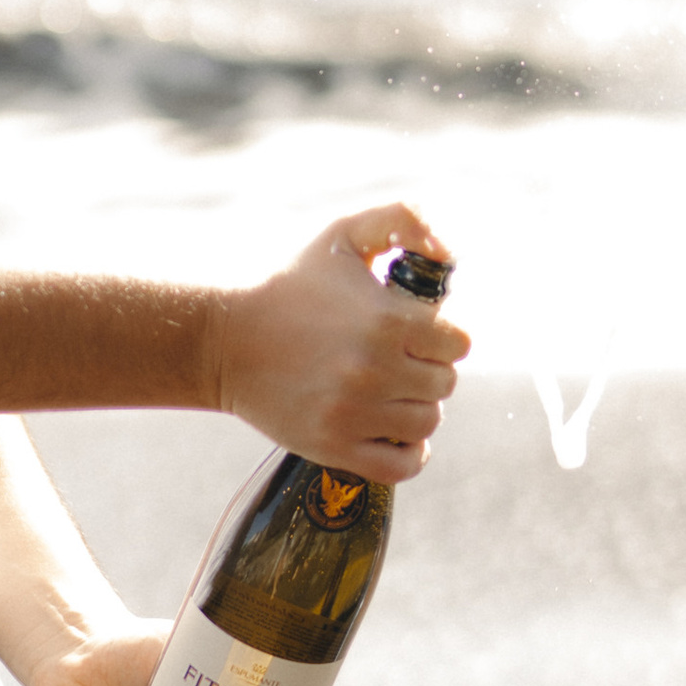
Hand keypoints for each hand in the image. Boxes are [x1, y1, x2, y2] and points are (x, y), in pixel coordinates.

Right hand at [217, 202, 470, 479]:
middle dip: (426, 371)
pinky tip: (394, 434)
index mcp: (389, 320)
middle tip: (398, 362)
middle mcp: (376, 369)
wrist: (227, 340)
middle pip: (443, 385)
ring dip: (415, 409)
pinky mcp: (334, 446)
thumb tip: (449, 252)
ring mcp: (355, 412)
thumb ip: (403, 219)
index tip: (418, 335)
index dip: (442, 337)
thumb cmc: (293, 285)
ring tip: (390, 393)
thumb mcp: (345, 235)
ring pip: (426, 424)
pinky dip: (409, 455)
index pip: (458, 344)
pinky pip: (402, 466)